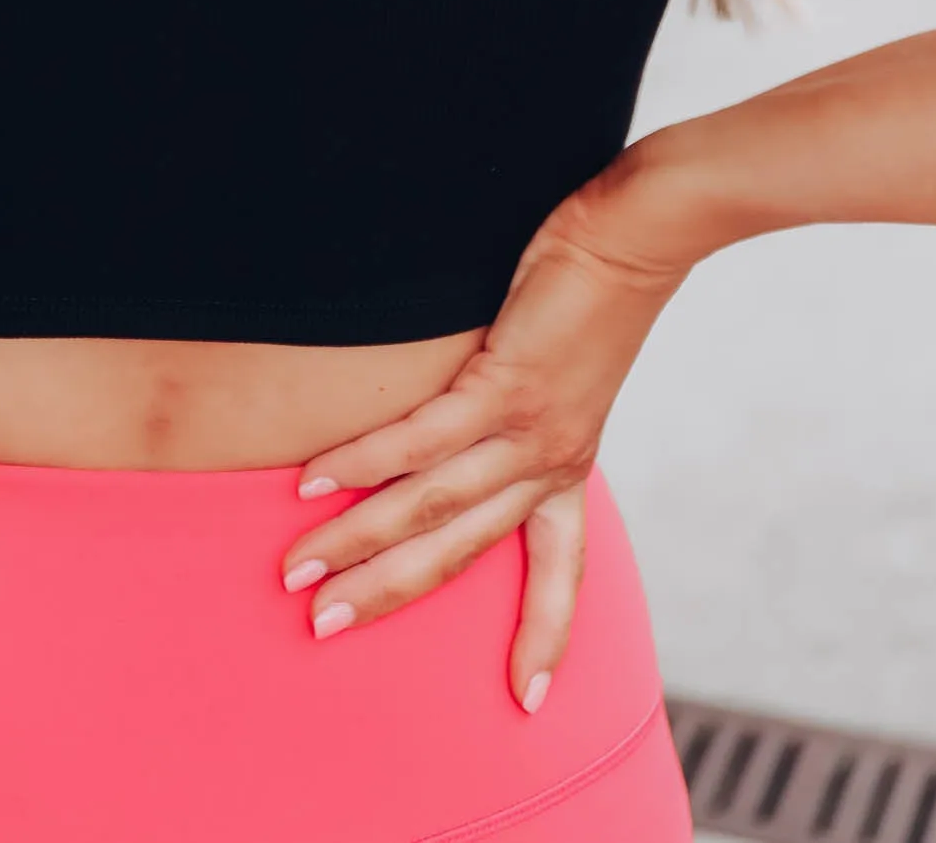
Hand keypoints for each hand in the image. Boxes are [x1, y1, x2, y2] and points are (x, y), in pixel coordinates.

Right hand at [280, 158, 689, 707]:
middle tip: (323, 628)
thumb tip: (463, 426)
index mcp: (569, 470)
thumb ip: (520, 412)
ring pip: (429, 505)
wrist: (635, 236)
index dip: (542, 636)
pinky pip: (421, 438)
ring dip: (356, 539)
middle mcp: (550, 464)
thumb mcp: (567, 374)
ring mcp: (527, 429)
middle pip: (459, 552)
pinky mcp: (504, 384)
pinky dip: (364, 460)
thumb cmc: (592, 291)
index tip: (527, 700)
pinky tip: (316, 477)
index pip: (559, 573)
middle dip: (387, 594)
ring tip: (300, 567)